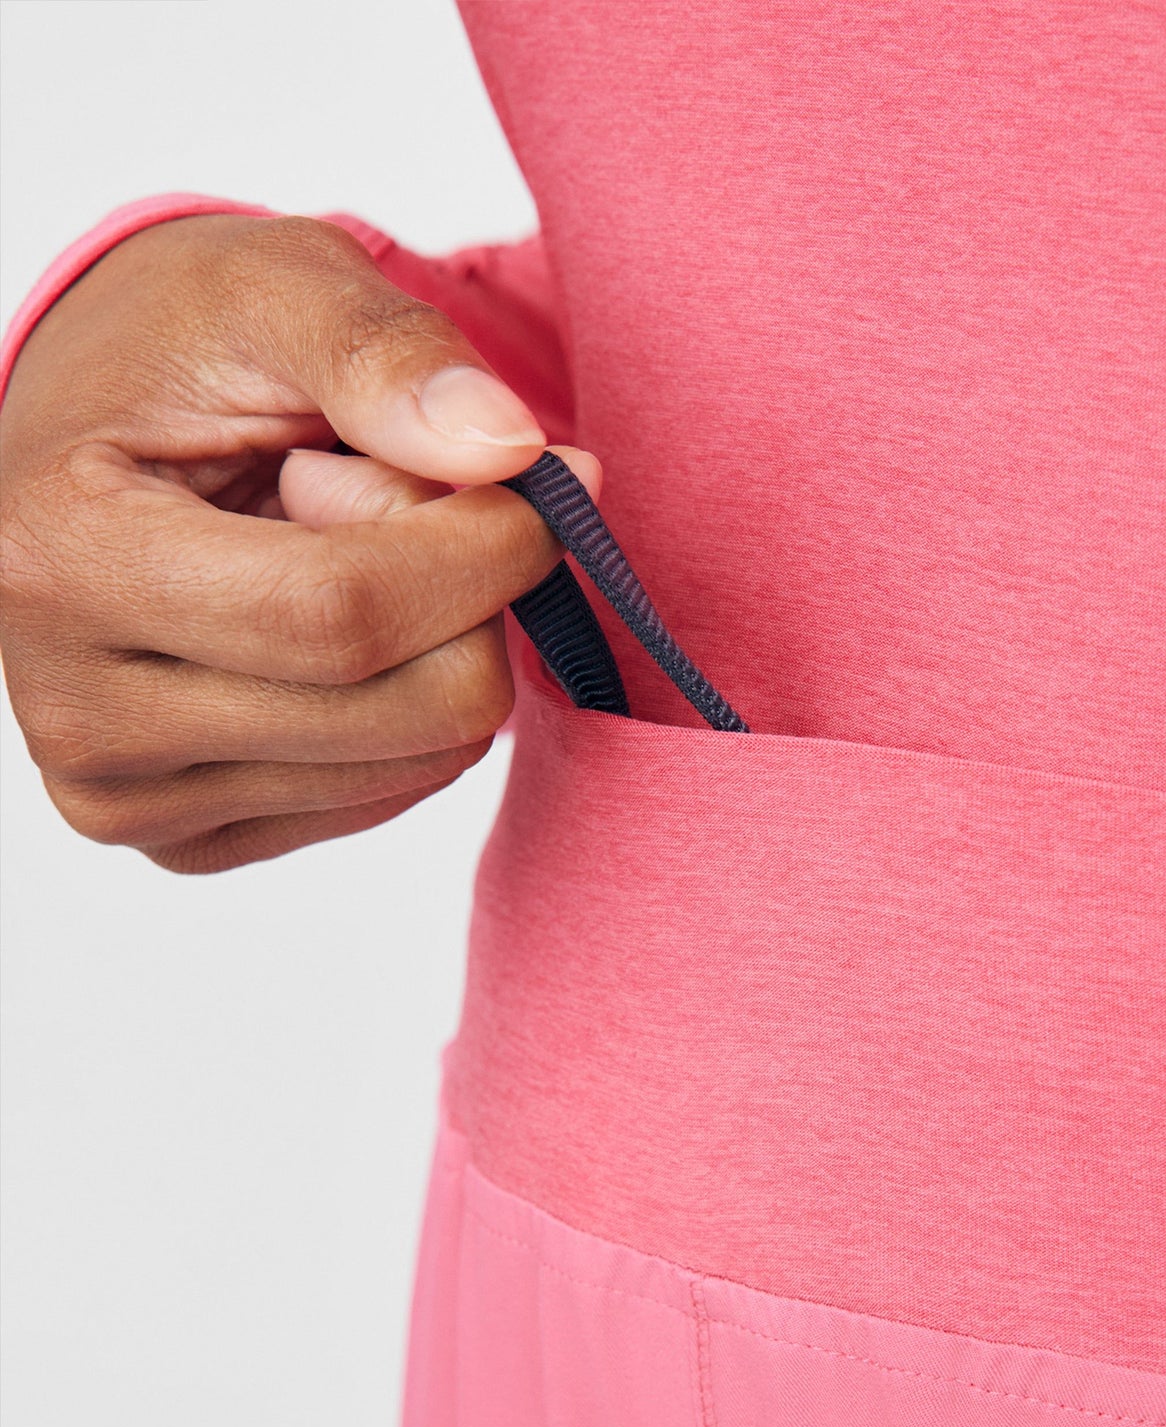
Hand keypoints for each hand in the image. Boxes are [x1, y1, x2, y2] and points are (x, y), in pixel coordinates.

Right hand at [0, 212, 599, 871]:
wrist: (101, 438)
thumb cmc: (185, 351)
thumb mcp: (275, 288)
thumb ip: (387, 353)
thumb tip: (509, 448)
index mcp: (64, 558)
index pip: (343, 612)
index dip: (487, 549)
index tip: (538, 481)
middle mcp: (78, 710)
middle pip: (407, 708)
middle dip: (471, 597)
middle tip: (407, 502)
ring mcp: (126, 795)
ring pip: (421, 759)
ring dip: (444, 645)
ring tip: (352, 552)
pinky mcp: (188, 836)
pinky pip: (394, 792)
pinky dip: (414, 700)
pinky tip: (336, 630)